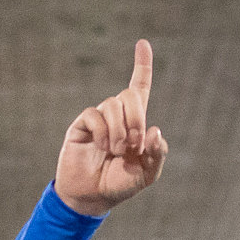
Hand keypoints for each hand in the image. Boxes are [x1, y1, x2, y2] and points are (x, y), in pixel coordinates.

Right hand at [55, 39, 167, 214]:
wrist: (92, 197)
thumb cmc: (120, 184)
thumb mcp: (147, 174)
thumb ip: (157, 153)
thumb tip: (155, 130)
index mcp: (135, 122)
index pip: (139, 87)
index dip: (142, 65)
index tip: (143, 43)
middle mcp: (116, 116)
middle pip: (129, 94)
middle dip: (137, 118)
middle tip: (134, 144)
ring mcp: (98, 119)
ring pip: (112, 104)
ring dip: (120, 131)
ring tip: (116, 151)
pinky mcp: (81, 125)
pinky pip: (94, 115)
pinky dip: (103, 132)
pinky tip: (102, 147)